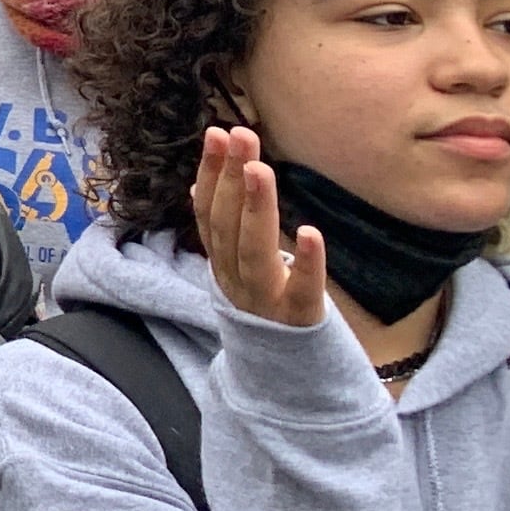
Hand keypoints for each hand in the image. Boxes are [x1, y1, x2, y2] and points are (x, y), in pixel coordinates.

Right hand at [194, 123, 328, 326]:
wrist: (286, 376)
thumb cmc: (265, 309)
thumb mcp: (236, 269)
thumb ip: (220, 230)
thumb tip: (198, 185)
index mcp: (219, 264)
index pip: (208, 213)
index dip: (210, 173)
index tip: (217, 134)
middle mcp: (234, 280)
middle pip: (226, 226)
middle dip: (230, 178)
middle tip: (240, 135)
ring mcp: (263, 300)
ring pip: (251, 252)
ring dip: (253, 209)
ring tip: (259, 169)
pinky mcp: (299, 317)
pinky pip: (302, 290)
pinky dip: (305, 263)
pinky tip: (311, 232)